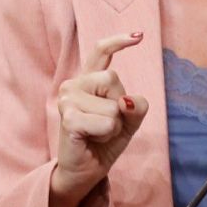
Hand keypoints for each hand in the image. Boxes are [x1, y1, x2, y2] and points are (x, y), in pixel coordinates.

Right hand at [49, 32, 149, 206]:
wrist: (85, 171)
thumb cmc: (103, 142)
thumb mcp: (129, 122)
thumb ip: (136, 106)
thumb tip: (125, 101)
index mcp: (87, 81)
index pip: (100, 52)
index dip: (118, 42)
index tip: (140, 35)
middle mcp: (73, 85)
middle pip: (113, 78)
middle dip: (120, 106)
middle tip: (107, 125)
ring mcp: (67, 100)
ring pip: (112, 104)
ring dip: (115, 125)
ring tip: (99, 133)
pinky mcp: (68, 118)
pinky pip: (107, 122)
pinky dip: (108, 134)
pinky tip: (92, 139)